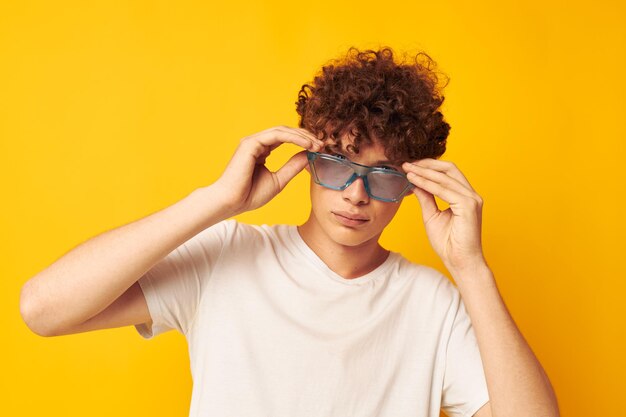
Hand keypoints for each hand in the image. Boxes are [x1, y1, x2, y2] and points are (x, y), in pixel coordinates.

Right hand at [214, 126, 322, 215]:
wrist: (232, 202)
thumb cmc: (250, 195)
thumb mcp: (279, 180)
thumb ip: (293, 166)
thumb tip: (309, 155)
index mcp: (261, 151)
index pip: (286, 139)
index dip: (303, 141)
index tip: (319, 149)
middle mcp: (257, 143)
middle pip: (286, 132)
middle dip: (305, 136)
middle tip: (322, 144)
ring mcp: (253, 141)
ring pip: (282, 130)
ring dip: (302, 135)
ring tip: (317, 144)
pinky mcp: (251, 143)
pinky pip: (277, 135)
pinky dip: (293, 137)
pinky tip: (306, 144)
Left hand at [402, 159, 486, 274]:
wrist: (459, 262)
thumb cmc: (448, 243)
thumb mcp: (432, 215)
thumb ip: (426, 197)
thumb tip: (415, 183)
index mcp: (464, 196)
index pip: (447, 173)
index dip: (428, 167)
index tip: (410, 166)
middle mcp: (471, 195)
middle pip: (449, 168)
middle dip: (426, 164)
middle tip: (407, 164)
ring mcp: (471, 199)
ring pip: (445, 177)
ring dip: (424, 172)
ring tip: (407, 170)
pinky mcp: (468, 206)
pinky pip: (444, 190)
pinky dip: (427, 183)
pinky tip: (414, 180)